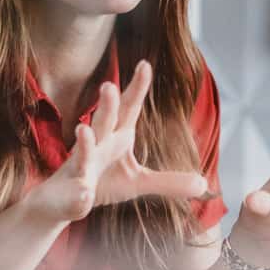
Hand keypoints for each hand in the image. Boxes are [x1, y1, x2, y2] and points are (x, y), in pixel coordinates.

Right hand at [30, 61, 208, 223]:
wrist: (66, 205)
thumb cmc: (102, 183)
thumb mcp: (139, 183)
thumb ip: (168, 181)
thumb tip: (204, 184)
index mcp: (115, 137)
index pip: (128, 108)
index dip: (136, 88)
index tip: (144, 64)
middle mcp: (96, 145)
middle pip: (103, 121)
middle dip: (106, 105)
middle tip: (109, 85)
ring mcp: (80, 167)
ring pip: (81, 150)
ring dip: (83, 141)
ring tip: (84, 130)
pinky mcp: (71, 191)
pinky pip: (75, 192)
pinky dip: (79, 193)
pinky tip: (84, 192)